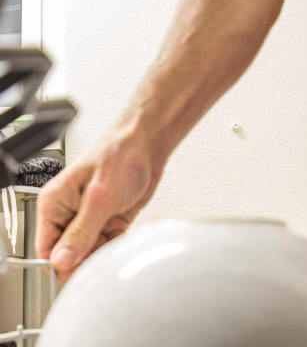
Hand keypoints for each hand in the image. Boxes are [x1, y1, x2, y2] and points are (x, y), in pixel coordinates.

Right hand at [36, 129, 164, 281]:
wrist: (147, 147)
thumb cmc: (120, 157)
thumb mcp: (100, 198)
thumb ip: (81, 232)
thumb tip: (62, 259)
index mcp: (54, 204)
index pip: (46, 247)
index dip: (59, 263)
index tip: (76, 272)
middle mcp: (69, 213)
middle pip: (67, 253)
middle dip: (83, 260)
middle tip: (99, 260)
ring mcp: (90, 218)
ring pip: (88, 252)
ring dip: (100, 254)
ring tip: (112, 245)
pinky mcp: (109, 220)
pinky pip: (107, 244)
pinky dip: (114, 247)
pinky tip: (120, 241)